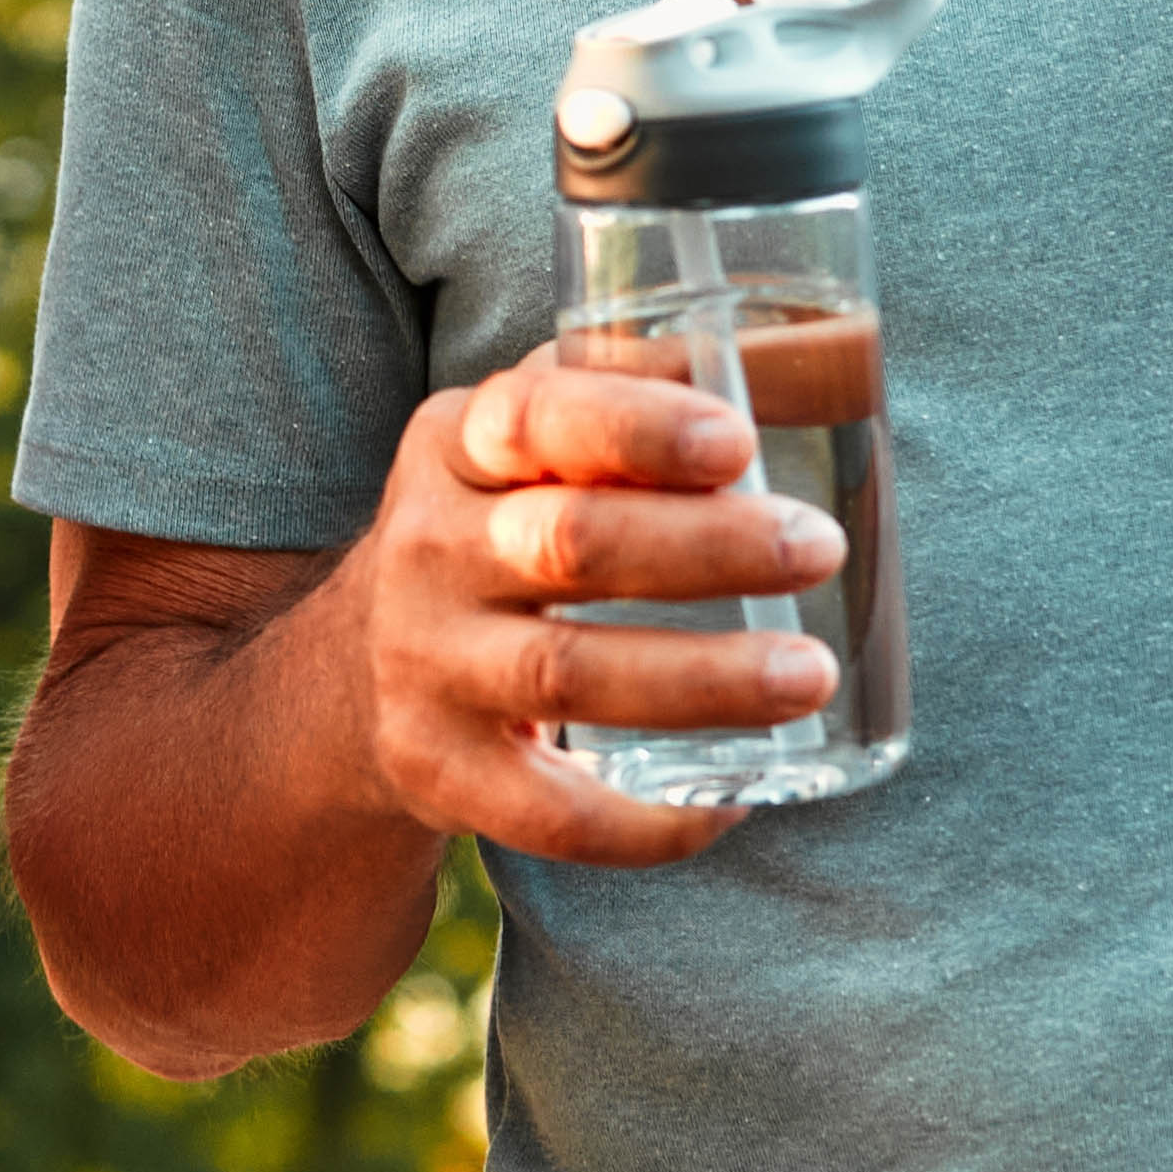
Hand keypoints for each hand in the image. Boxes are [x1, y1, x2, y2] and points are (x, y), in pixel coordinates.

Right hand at [336, 360, 845, 872]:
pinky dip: (646, 822)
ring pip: (567, 676)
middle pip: (570, 544)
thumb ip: (639, 385)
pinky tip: (730, 802)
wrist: (354, 667)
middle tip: (818, 549)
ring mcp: (426, 665)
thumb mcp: (530, 438)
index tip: (738, 441)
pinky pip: (549, 814)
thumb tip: (813, 349)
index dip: (638, 428)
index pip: (538, 418)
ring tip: (808, 674)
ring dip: (701, 678)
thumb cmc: (496, 525)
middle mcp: (427, 547)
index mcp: (458, 443)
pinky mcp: (439, 771)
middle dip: (706, 548)